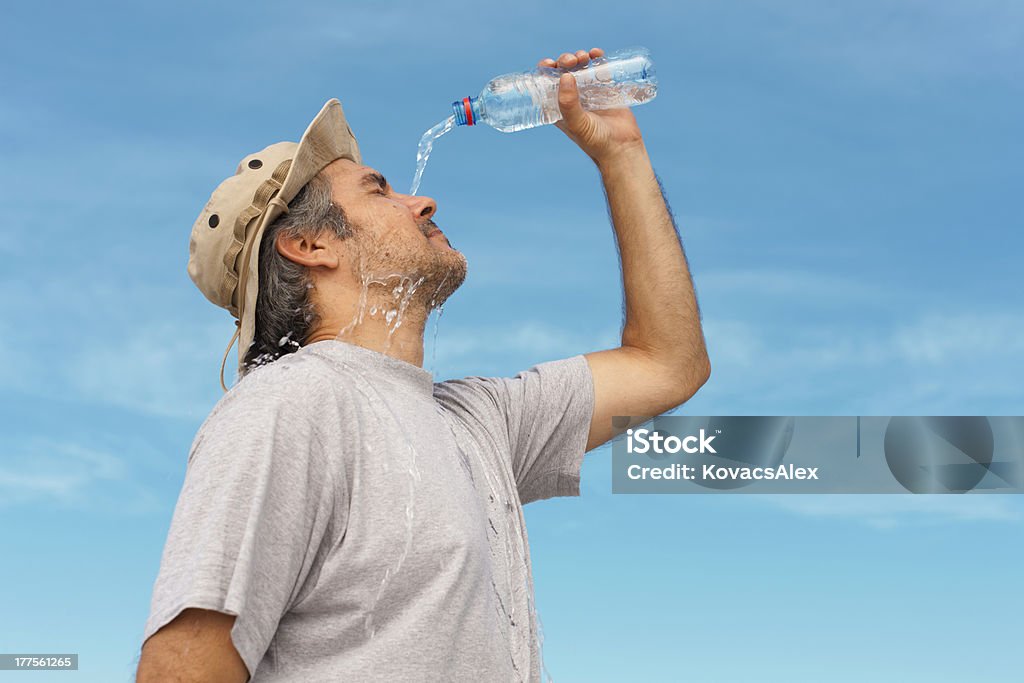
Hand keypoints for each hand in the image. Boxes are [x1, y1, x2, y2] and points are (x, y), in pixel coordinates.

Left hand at [537, 48, 645, 164]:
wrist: (621, 147)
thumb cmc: (595, 140)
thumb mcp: (577, 124)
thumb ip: (569, 103)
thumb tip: (565, 76)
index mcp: (558, 107)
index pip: (545, 84)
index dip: (545, 70)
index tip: (550, 63)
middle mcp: (571, 98)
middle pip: (562, 72)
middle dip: (565, 61)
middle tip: (572, 60)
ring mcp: (588, 92)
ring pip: (579, 68)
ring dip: (579, 57)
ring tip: (584, 57)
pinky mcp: (606, 89)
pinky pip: (599, 69)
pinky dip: (597, 58)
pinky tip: (596, 54)